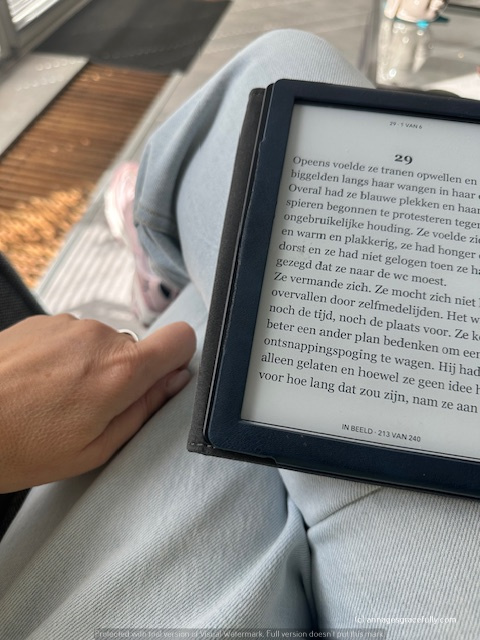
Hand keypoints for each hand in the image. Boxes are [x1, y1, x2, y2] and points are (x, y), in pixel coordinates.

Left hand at [0, 315, 195, 491]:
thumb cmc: (20, 446)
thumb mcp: (94, 449)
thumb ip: (145, 410)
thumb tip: (175, 382)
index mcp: (119, 371)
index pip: (181, 339)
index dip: (177, 360)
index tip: (161, 379)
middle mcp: (99, 336)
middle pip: (137, 349)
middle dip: (123, 376)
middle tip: (88, 409)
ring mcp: (69, 324)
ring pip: (103, 344)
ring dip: (90, 367)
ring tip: (55, 400)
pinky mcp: (44, 320)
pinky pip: (73, 337)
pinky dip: (64, 358)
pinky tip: (38, 384)